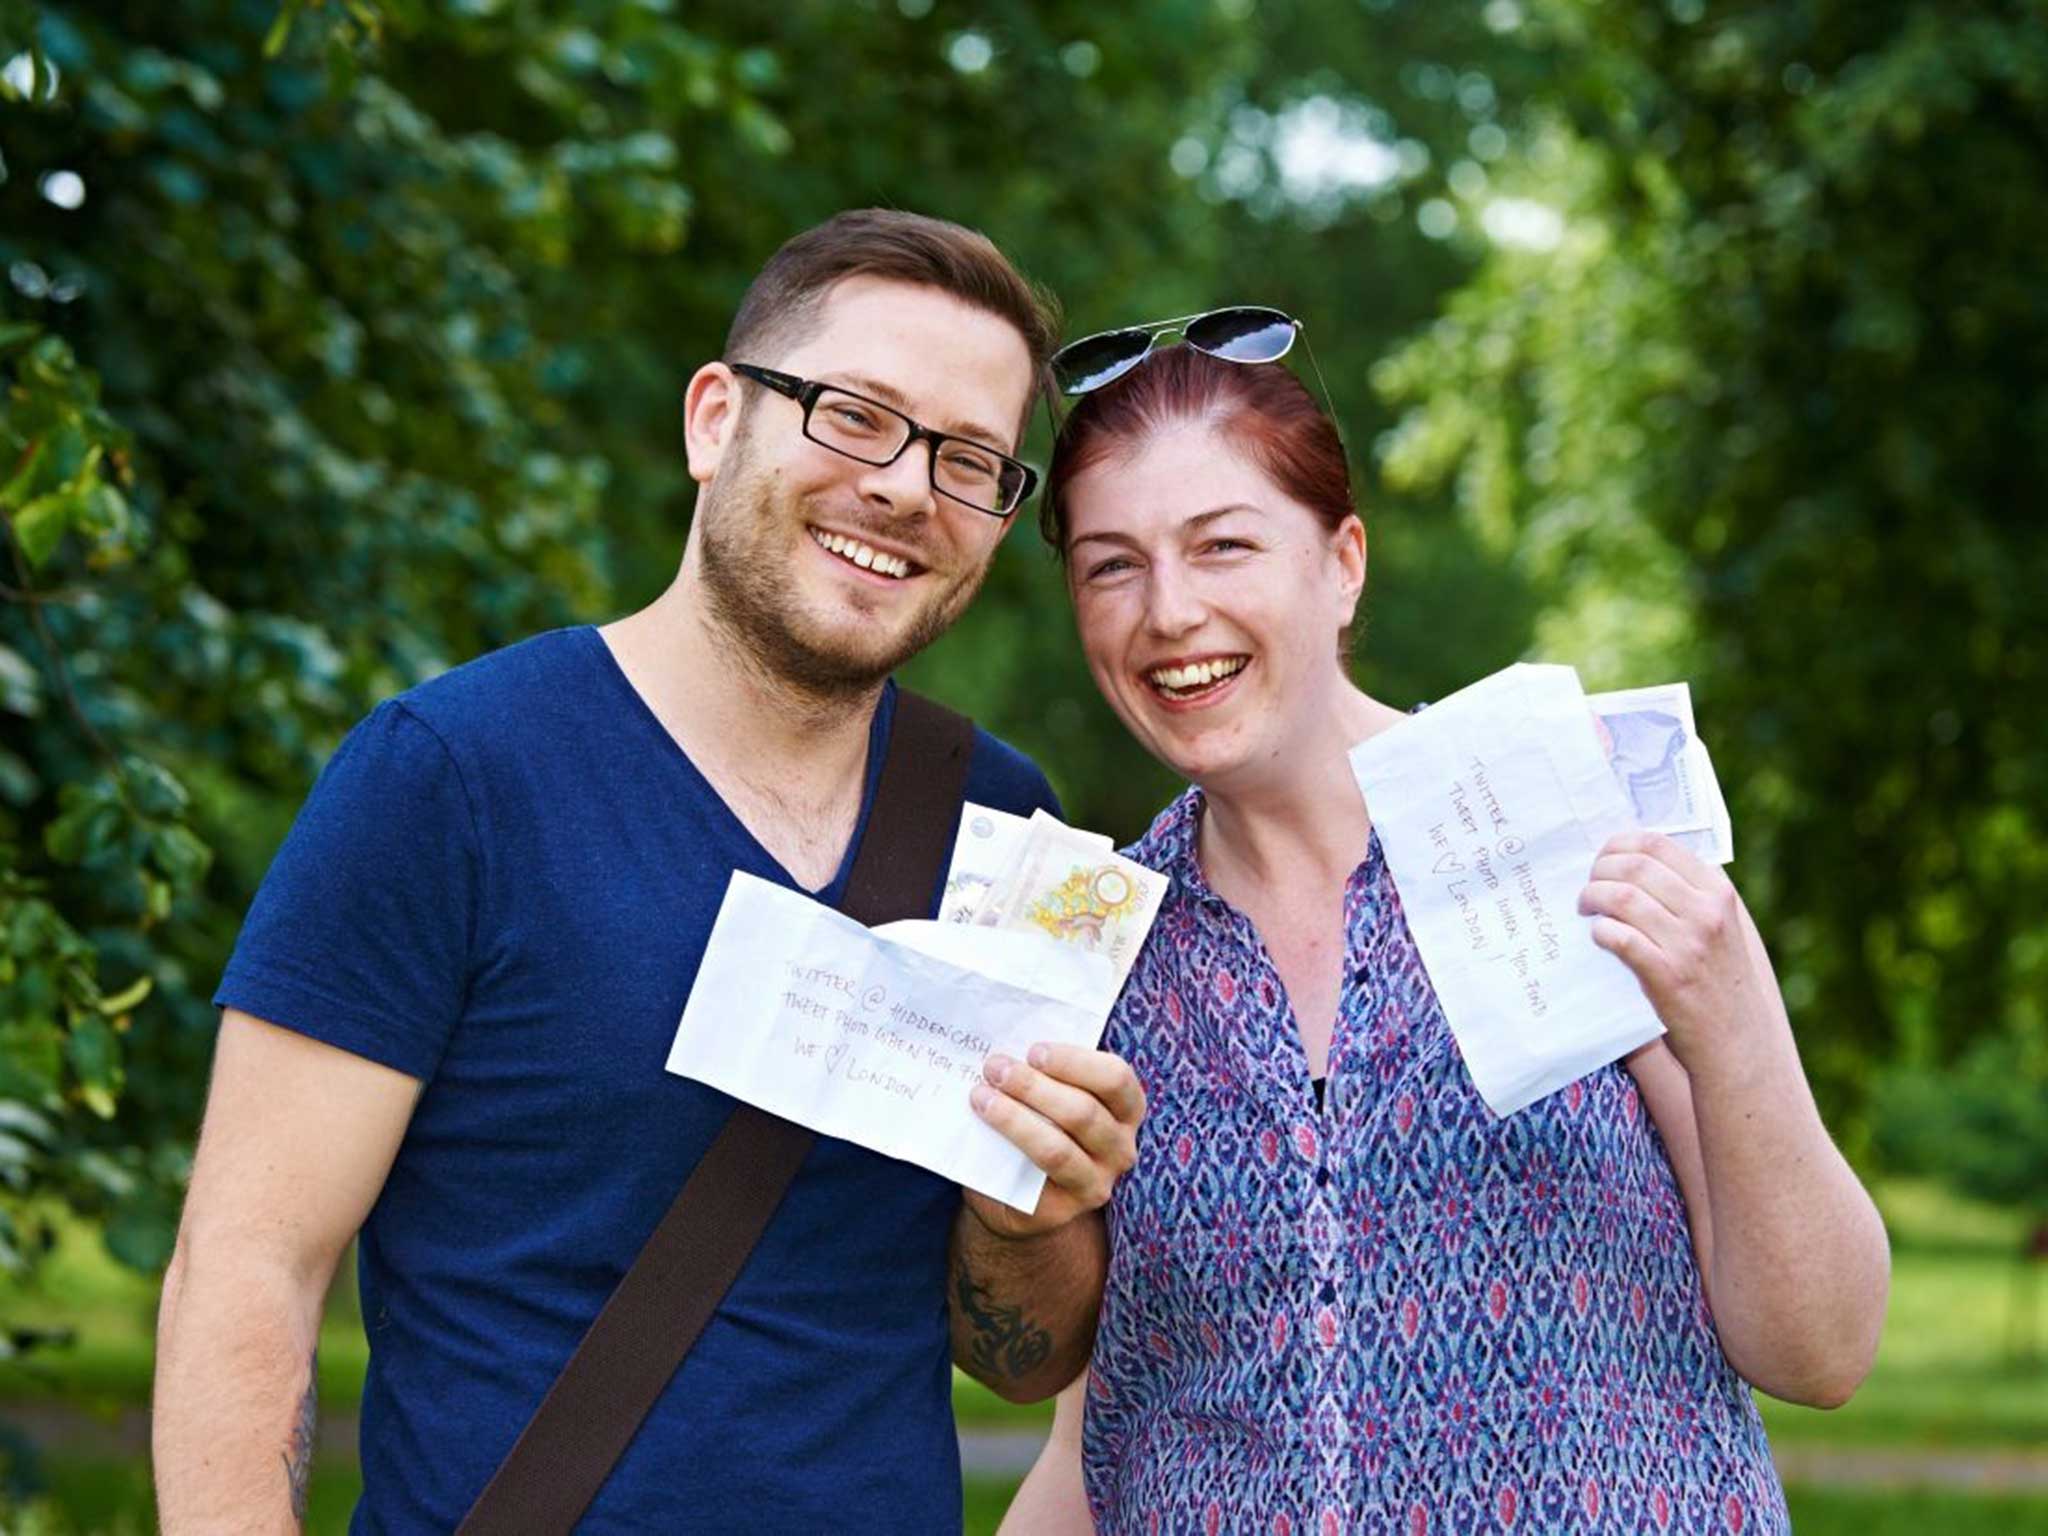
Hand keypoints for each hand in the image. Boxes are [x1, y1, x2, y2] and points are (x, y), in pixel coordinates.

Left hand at [966, 1044, 1144, 1239]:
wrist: (1017, 1187)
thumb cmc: (1040, 1122)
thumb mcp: (1052, 1092)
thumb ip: (1044, 1070)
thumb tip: (1012, 1046)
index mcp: (1127, 1109)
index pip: (1116, 1079)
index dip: (1075, 1062)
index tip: (1034, 1051)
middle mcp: (1121, 1148)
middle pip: (1083, 1112)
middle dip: (1033, 1086)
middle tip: (995, 1068)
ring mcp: (1096, 1182)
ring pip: (1058, 1148)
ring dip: (1015, 1118)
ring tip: (981, 1096)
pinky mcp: (1065, 1209)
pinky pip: (1035, 1179)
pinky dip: (1008, 1149)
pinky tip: (984, 1127)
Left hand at [1578, 830, 1787, 1074]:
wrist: (1739, 1042)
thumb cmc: (1721, 982)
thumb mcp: (1723, 927)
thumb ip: (1692, 893)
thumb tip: (1637, 858)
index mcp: (1718, 893)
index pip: (1658, 844)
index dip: (1618, 844)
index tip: (1603, 859)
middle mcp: (1706, 913)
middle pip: (1634, 866)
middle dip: (1599, 871)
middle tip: (1587, 888)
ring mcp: (1688, 945)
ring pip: (1622, 897)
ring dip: (1592, 898)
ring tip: (1585, 909)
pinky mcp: (1667, 976)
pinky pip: (1619, 937)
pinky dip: (1600, 931)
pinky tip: (1598, 937)